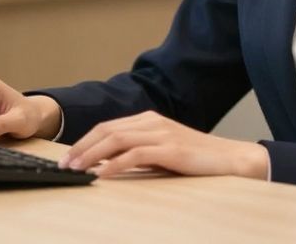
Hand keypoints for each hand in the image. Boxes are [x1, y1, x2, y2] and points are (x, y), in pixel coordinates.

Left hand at [58, 110, 269, 179]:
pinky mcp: (170, 149)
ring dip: (92, 155)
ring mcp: (161, 133)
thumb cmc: (197, 159)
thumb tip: (107, 164)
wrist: (231, 159)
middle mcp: (152, 122)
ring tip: (76, 169)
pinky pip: (135, 155)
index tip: (68, 157)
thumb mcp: (163, 152)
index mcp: (149, 120)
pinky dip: (115, 165)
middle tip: (64, 164)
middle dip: (81, 147)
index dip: (84, 141)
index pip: (108, 127)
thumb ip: (138, 153)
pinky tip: (102, 175)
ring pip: (116, 140)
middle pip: (106, 130)